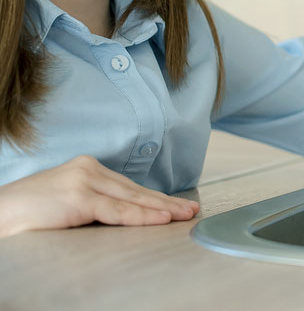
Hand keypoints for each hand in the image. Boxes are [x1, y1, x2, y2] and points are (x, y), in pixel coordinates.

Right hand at [0, 155, 198, 236]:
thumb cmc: (30, 214)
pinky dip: (142, 216)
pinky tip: (160, 219)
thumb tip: (126, 216)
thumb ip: (95, 204)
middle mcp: (89, 169)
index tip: (178, 206)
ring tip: (183, 216)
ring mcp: (84, 181)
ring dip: (162, 209)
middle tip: (190, 211)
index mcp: (87, 168)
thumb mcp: (68, 203)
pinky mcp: (79, 197)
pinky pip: (118, 210)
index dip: (156, 198)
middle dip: (166, 203)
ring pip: (132, 199)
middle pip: (136, 190)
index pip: (129, 187)